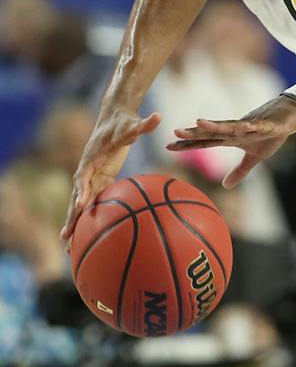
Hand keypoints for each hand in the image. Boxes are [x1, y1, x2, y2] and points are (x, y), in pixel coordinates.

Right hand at [62, 106, 161, 246]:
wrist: (113, 119)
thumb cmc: (123, 123)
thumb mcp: (133, 125)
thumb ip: (144, 125)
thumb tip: (158, 117)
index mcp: (90, 159)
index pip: (83, 177)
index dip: (80, 191)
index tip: (80, 205)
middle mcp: (85, 171)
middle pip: (75, 197)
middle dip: (70, 217)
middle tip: (66, 237)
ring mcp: (90, 179)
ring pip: (79, 205)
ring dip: (75, 225)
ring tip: (69, 248)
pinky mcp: (98, 182)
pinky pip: (91, 203)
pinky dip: (88, 219)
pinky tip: (88, 238)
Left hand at [167, 94, 295, 187]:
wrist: (291, 115)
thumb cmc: (271, 134)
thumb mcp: (255, 157)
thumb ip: (239, 171)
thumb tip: (225, 186)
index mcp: (232, 138)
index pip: (206, 141)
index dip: (188, 144)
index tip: (168, 147)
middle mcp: (237, 129)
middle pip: (213, 132)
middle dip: (195, 132)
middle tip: (175, 132)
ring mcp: (251, 125)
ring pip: (231, 125)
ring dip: (216, 124)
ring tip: (200, 122)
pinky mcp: (268, 124)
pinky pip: (258, 126)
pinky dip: (250, 126)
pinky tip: (242, 126)